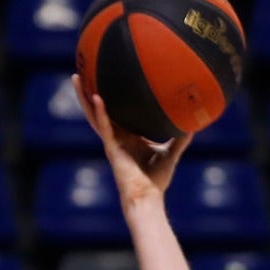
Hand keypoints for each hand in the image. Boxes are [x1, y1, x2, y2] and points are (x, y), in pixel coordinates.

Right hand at [73, 78, 191, 205]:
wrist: (148, 198)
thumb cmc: (157, 181)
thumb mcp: (171, 153)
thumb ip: (180, 139)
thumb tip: (193, 123)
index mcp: (128, 136)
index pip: (116, 111)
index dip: (109, 96)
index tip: (105, 76)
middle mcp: (116, 136)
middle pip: (98, 109)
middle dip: (88, 91)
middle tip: (80, 70)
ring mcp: (112, 142)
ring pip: (94, 115)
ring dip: (84, 98)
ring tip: (76, 78)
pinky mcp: (111, 150)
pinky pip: (104, 128)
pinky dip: (100, 113)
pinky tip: (97, 98)